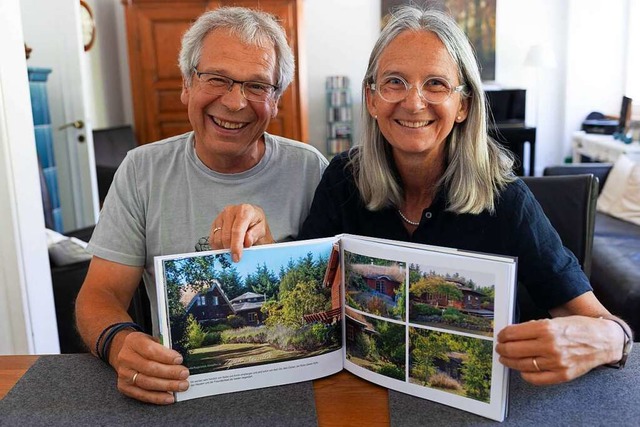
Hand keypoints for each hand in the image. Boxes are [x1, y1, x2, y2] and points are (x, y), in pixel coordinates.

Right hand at [109, 331, 189, 403]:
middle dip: (170, 372)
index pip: (150, 350)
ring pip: (147, 382)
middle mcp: (126, 358)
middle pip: (150, 368)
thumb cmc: (142, 345)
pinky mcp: (124, 387)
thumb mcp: (151, 339)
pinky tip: (169, 397)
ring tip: (181, 386)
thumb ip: (163, 347)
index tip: (179, 360)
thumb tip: (179, 360)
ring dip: (167, 386)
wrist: (123, 351)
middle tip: (184, 374)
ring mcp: (124, 374)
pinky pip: (142, 394)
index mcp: (133, 342)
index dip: (166, 356)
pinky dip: (157, 397)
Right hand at [209, 204, 274, 261]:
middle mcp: (231, 211)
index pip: (237, 231)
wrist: (251, 217)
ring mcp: (221, 216)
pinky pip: (212, 239)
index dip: (236, 246)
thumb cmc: (256, 223)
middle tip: (237, 256)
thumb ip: (255, 235)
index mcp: (244, 211)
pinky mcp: (215, 222)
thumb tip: (247, 241)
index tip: (237, 257)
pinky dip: (218, 246)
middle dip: (230, 249)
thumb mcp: (262, 229)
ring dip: (224, 248)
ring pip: (217, 239)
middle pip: (226, 236)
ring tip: (233, 250)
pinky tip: (226, 247)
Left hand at [496, 316, 622, 384]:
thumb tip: (514, 332)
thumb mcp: (555, 320)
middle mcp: (550, 346)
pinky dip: (525, 374)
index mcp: (546, 328)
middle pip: (514, 350)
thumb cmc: (580, 327)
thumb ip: (534, 326)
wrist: (604, 341)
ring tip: (506, 358)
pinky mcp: (562, 375)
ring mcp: (556, 362)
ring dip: (509, 362)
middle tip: (500, 347)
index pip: (513, 333)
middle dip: (502, 348)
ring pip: (522, 365)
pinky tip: (522, 369)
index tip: (501, 336)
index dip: (503, 335)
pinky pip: (536, 379)